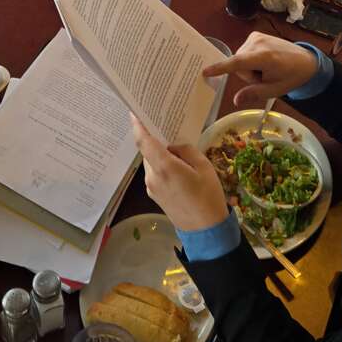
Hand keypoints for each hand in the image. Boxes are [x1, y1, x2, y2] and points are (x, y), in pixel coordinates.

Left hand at [131, 117, 228, 231]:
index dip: (137, 125)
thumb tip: (173, 145)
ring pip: (151, 162)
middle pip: (148, 151)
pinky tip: (176, 166)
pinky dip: (161, 165)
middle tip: (164, 125)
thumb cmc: (208, 197)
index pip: (144, 141)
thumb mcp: (204, 167)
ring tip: (175, 147)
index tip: (133, 111)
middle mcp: (152, 177)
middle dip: (154, 139)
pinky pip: (155, 173)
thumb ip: (186, 150)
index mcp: (164, 167)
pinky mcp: (154, 195)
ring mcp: (151, 187)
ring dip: (159, 154)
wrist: (206, 231)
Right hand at [202, 32, 319, 107]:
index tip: (205, 71)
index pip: (238, 63)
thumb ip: (254, 94)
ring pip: (240, 58)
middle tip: (265, 77)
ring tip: (267, 68)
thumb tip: (235, 101)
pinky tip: (264, 61)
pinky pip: (243, 52)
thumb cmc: (291, 77)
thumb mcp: (274, 90)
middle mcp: (258, 42)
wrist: (306, 60)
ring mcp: (256, 36)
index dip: (221, 68)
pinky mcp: (255, 34)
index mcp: (264, 57)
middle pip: (239, 65)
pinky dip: (251, 59)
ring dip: (250, 67)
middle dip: (248, 75)